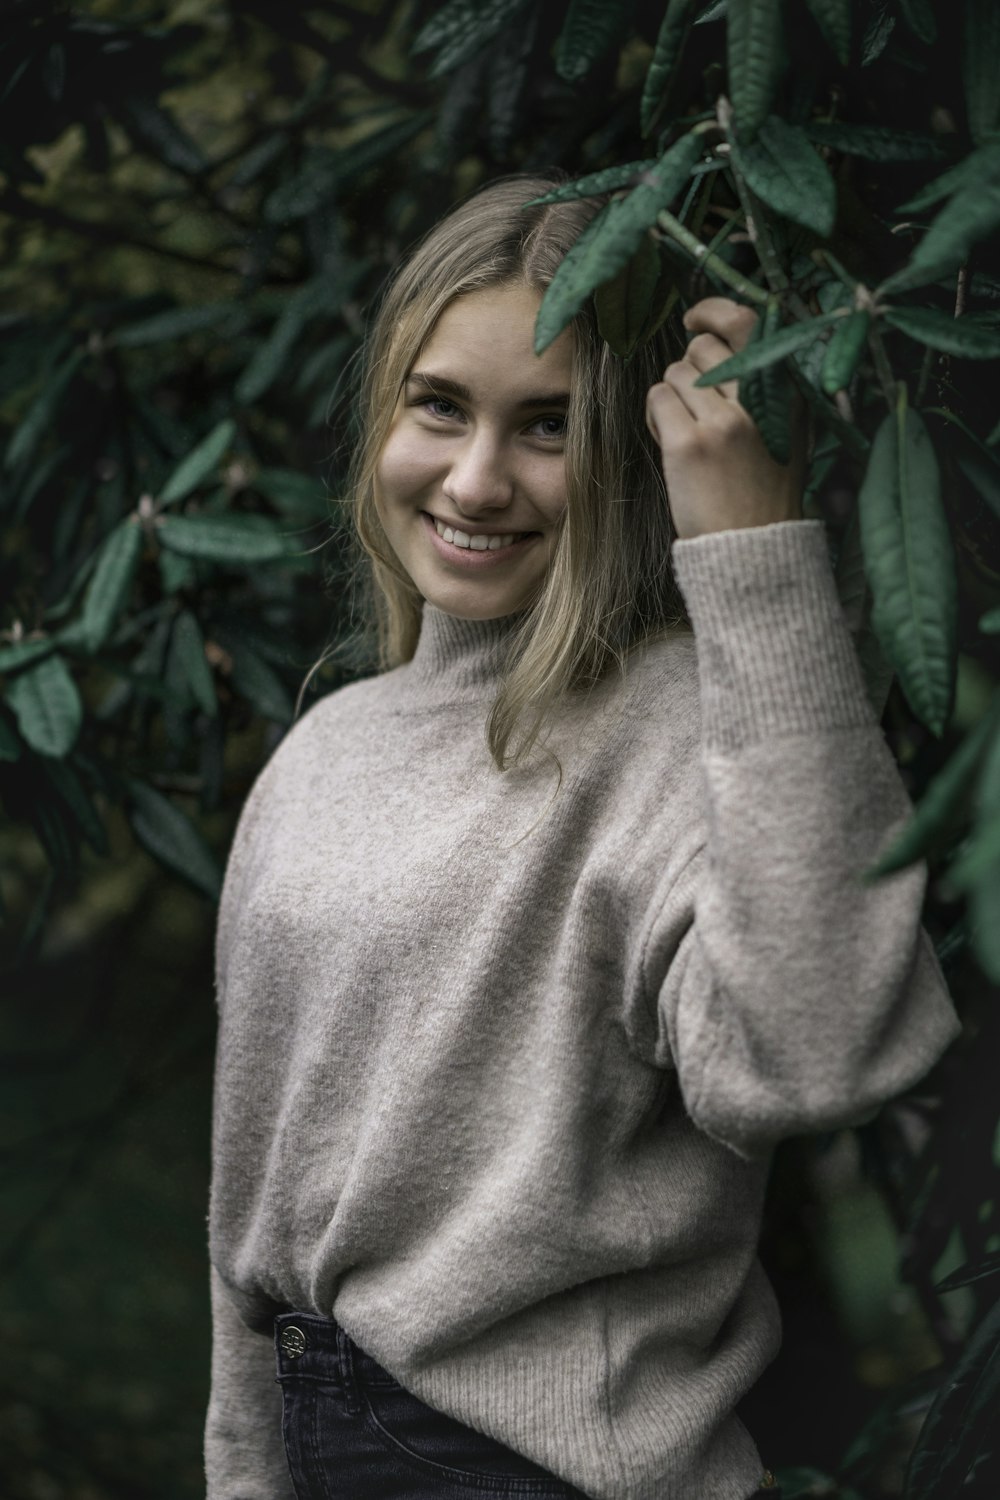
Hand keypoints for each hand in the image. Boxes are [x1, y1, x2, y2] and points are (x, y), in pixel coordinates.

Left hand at [645, 297, 806, 540]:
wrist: (755, 549)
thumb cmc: (763, 494)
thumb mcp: (782, 432)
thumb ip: (760, 390)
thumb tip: (717, 347)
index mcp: (785, 392)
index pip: (746, 324)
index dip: (714, 312)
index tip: (695, 319)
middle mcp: (757, 399)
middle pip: (702, 348)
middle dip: (688, 369)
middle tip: (692, 406)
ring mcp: (723, 420)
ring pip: (675, 373)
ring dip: (670, 397)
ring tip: (684, 434)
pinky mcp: (689, 443)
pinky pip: (657, 399)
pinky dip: (656, 416)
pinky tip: (671, 444)